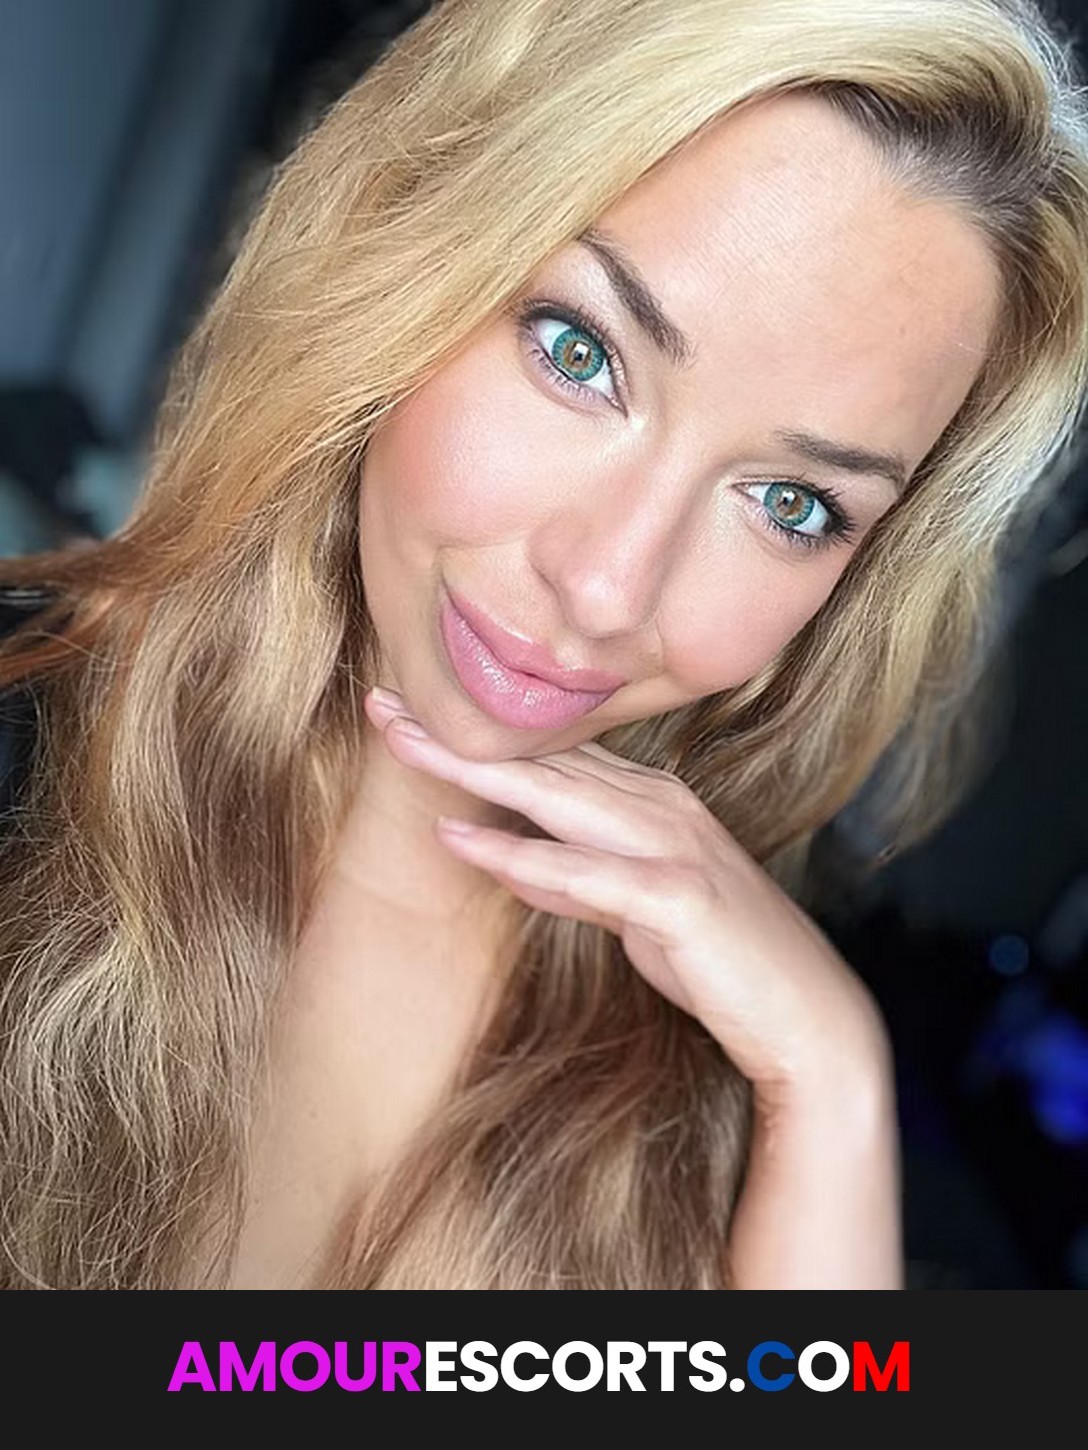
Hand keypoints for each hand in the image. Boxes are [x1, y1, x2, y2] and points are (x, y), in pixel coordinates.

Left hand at [364, 686, 888, 1098]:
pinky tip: (461, 839)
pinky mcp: (680, 896)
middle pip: (543, 761)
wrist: (805, 1017)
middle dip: (459, 732)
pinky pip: (586, 871)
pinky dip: (523, 855)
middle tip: (380, 704)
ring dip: (476, 770)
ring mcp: (674, 845)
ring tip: (403, 743)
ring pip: (559, 796)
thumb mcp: (631, 911)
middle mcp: (661, 806)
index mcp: (651, 801)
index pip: (550, 757)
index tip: (408, 712)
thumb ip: (572, 879)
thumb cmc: (718, 959)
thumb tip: (506, 859)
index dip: (478, 733)